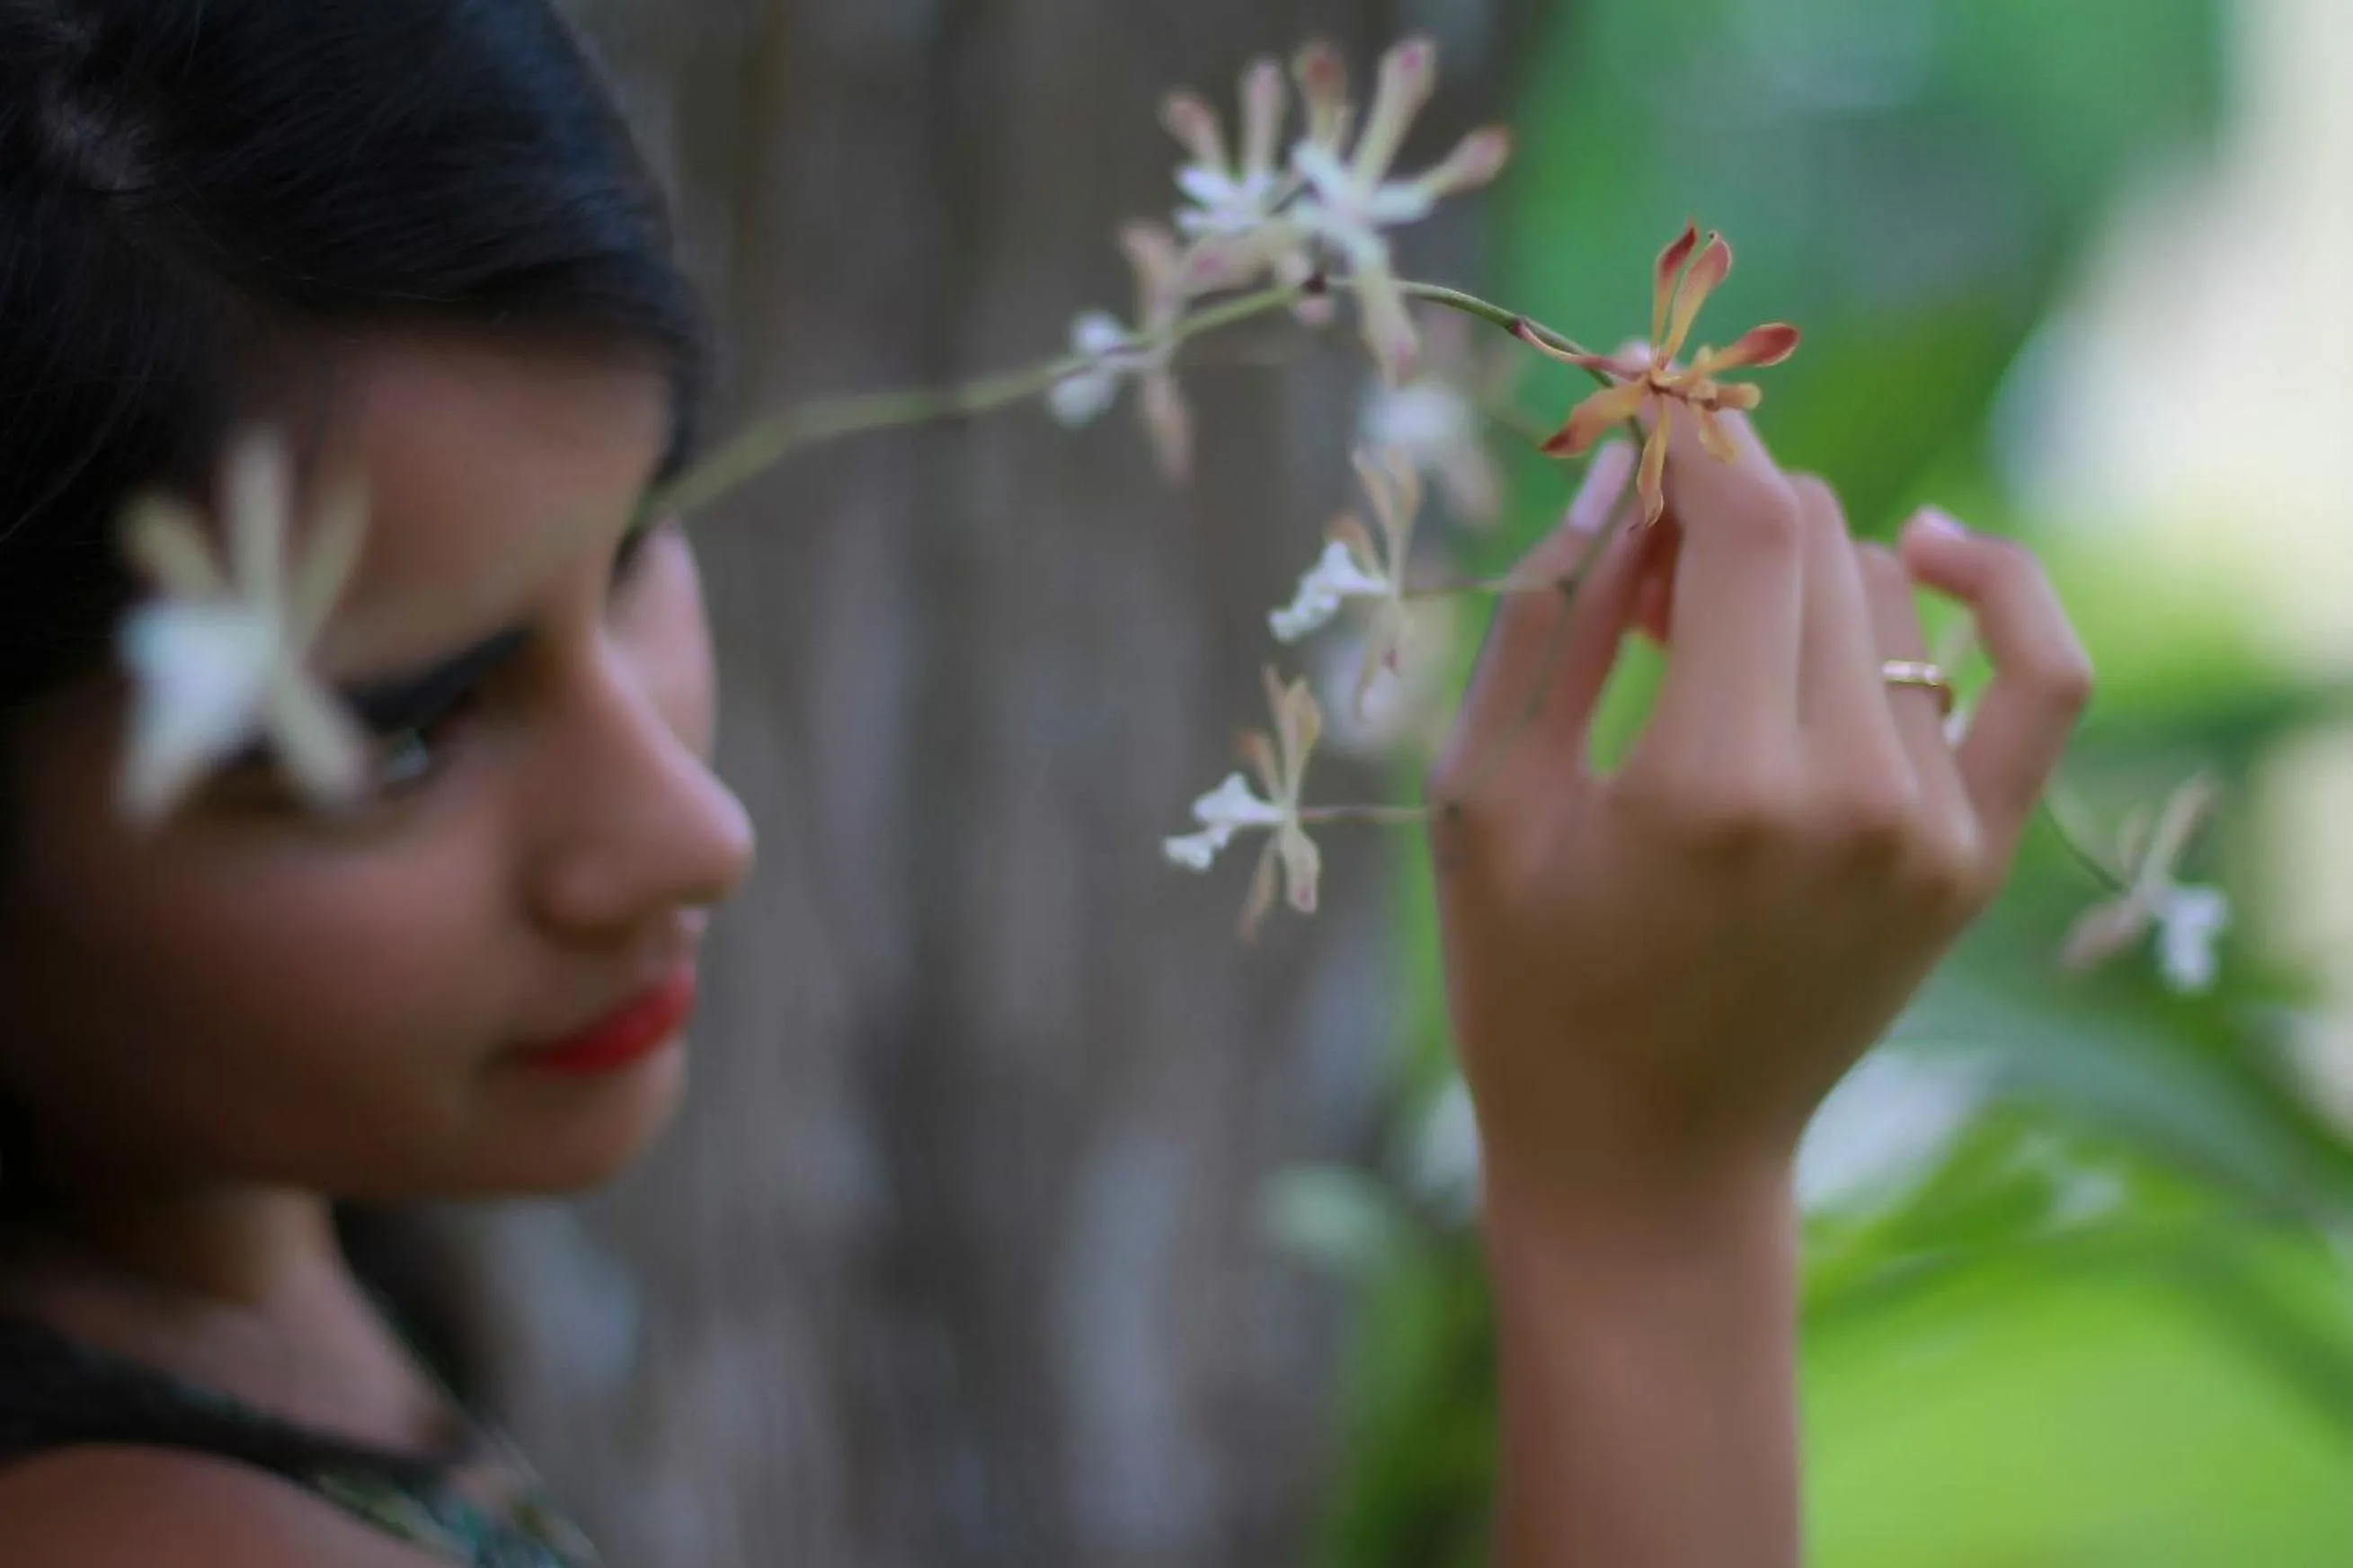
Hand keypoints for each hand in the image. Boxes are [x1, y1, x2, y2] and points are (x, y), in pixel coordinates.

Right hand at [1428, 410, 2091, 1207]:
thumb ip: (1544, 622)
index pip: (1750, 527)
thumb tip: (1612, 477)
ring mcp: (1933, 833)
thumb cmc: (1528, 988)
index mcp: (1715, 785)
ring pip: (1887, 591)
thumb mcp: (1485, 800)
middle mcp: (1852, 799)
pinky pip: (2034, 674)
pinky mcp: (1974, 858)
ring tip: (1704, 634)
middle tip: (1638, 579)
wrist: (1649, 1159)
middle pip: (1817, 544)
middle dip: (1722, 517)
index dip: (1694, 453)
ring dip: (1795, 572)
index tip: (1642, 441)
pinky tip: (1929, 547)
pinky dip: (1997, 588)